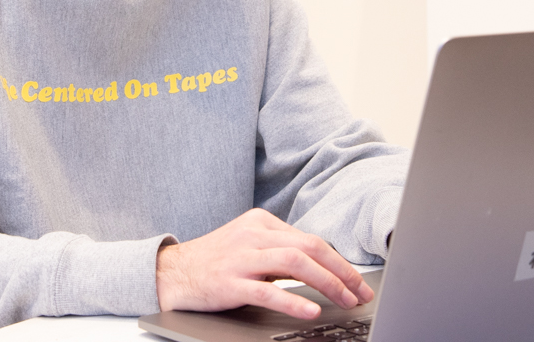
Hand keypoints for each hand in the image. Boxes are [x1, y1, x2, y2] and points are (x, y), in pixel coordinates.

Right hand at [155, 208, 373, 319]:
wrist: (173, 272)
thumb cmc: (216, 261)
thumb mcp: (250, 246)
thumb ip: (280, 251)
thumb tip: (323, 269)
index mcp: (261, 222)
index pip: (311, 239)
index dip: (339, 262)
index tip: (357, 282)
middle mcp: (253, 234)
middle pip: (310, 247)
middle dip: (341, 271)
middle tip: (360, 293)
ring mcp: (241, 257)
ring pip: (295, 262)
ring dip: (327, 282)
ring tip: (344, 300)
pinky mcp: (230, 281)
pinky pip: (267, 290)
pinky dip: (293, 300)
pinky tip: (310, 310)